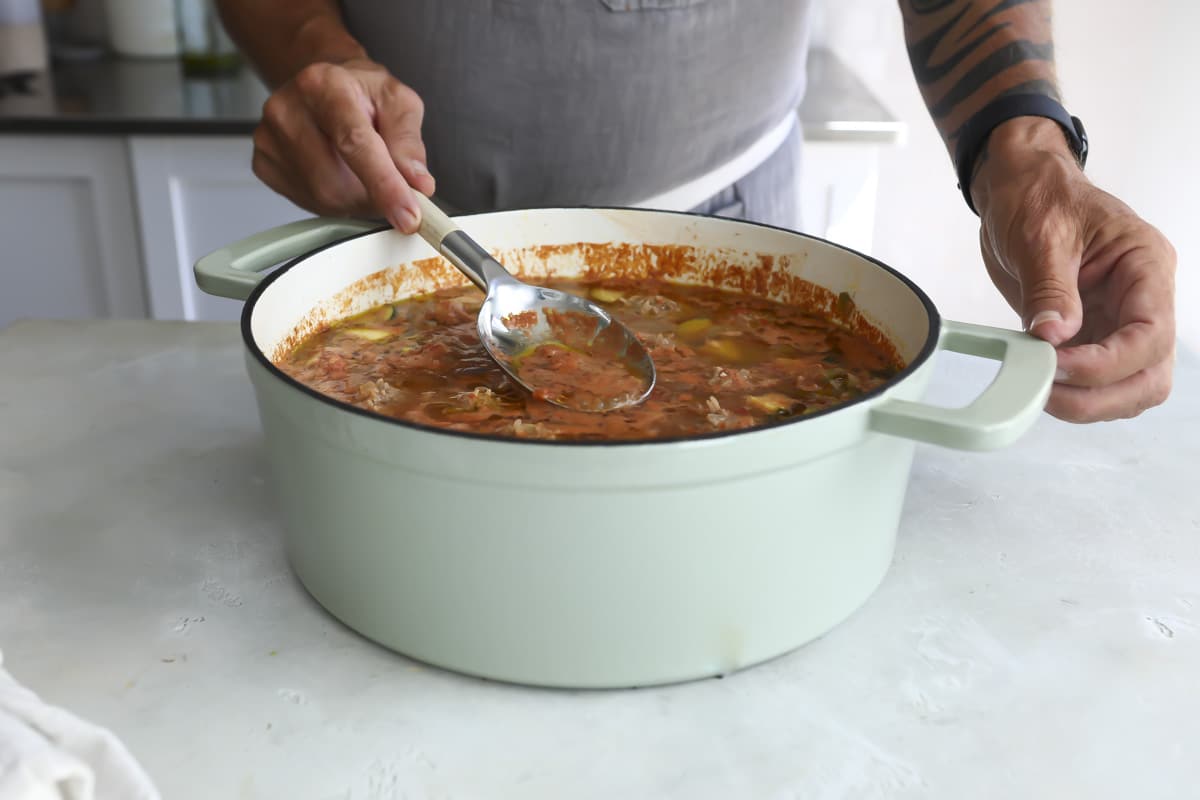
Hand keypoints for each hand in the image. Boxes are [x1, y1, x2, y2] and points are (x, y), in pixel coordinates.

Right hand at [251, 58, 434, 232]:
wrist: (325, 85)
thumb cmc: (362, 93)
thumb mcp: (399, 103)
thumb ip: (409, 142)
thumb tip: (417, 183)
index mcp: (325, 85)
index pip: (355, 144)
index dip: (384, 185)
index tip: (408, 216)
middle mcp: (288, 108)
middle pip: (337, 182)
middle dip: (373, 196)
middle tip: (390, 185)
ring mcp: (269, 138)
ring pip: (323, 198)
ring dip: (355, 200)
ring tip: (362, 172)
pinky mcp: (264, 163)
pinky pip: (307, 203)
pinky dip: (334, 201)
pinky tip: (339, 174)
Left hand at [971, 118, 1176, 421]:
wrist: (1020, 188)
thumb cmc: (1038, 196)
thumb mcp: (1040, 235)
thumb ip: (1050, 288)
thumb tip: (1054, 337)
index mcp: (1145, 267)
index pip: (1151, 335)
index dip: (1106, 364)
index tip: (1057, 367)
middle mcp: (1143, 299)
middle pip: (1149, 374)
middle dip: (1101, 396)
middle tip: (1045, 393)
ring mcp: (1118, 321)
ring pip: (1128, 387)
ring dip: (1086, 401)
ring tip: (1037, 389)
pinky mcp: (1091, 334)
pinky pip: (1095, 380)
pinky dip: (1070, 392)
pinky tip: (1036, 383)